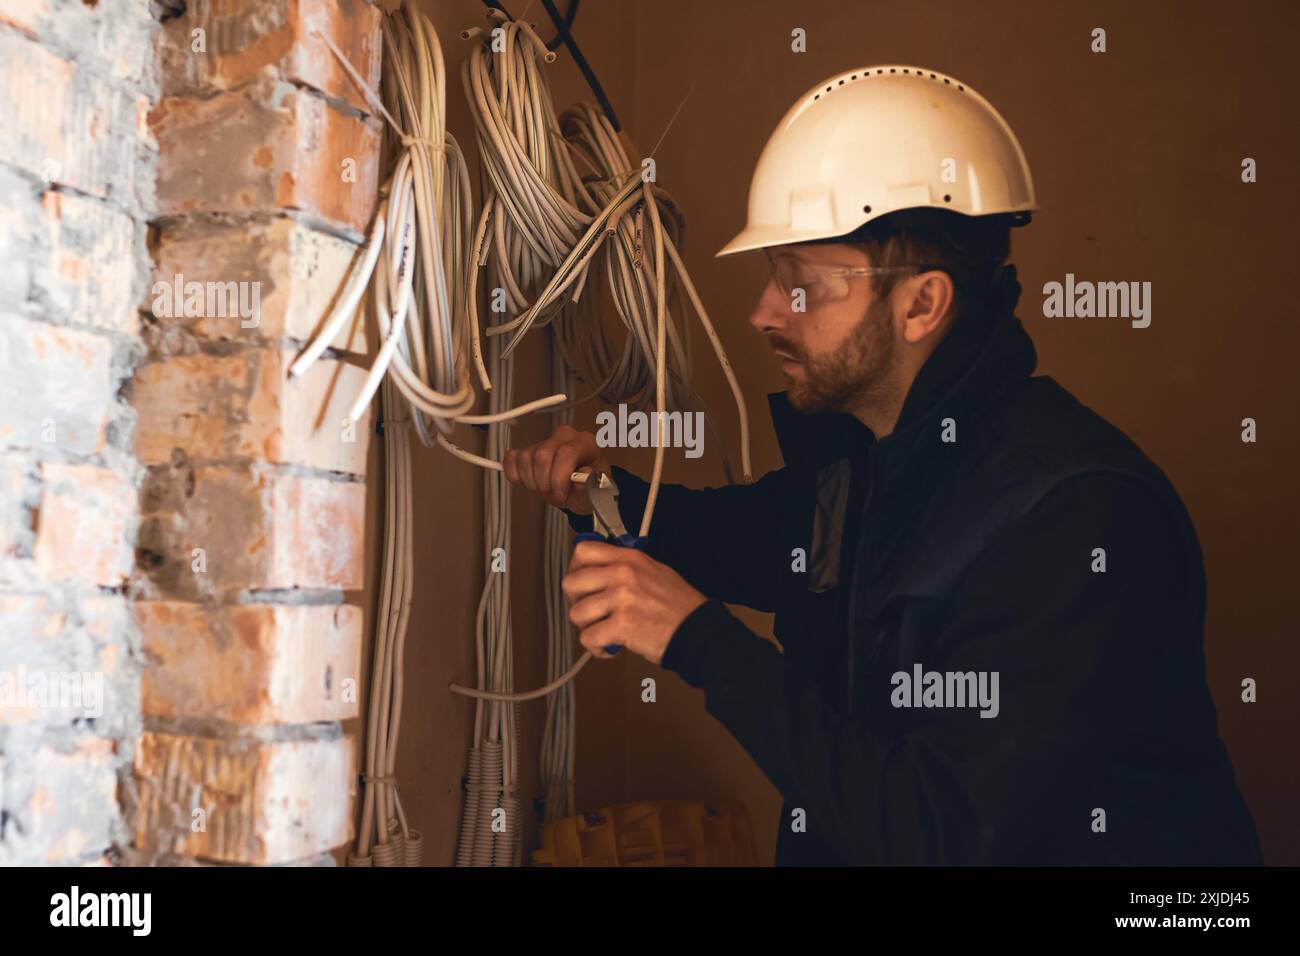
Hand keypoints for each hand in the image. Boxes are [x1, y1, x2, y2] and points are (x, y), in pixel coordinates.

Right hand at [502, 425, 609, 513]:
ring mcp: (545, 441)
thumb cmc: (590, 486)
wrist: (580, 488)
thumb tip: (584, 475)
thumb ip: (590, 484)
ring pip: (525, 459)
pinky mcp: (528, 449)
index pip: (566, 453)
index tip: (561, 495)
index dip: (559, 479)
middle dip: (545, 483)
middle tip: (555, 494)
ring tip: (546, 489)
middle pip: (542, 457)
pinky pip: (512, 459)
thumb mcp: (596, 490)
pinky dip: (515, 475)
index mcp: (585, 443)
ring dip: (532, 482)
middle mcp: (564, 437)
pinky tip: (529, 481)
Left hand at [563, 540, 707, 664]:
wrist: (697, 631)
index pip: (583, 550)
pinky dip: (597, 648)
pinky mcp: (621, 625)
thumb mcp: (655, 570)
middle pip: (571, 583)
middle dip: (577, 601)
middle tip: (592, 612)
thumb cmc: (680, 606)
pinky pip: (588, 638)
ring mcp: (622, 599)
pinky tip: (611, 646)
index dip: (576, 568)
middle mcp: (623, 574)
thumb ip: (626, 567)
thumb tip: (599, 570)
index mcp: (630, 558)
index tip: (583, 583)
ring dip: (587, 627)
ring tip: (604, 630)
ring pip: (576, 613)